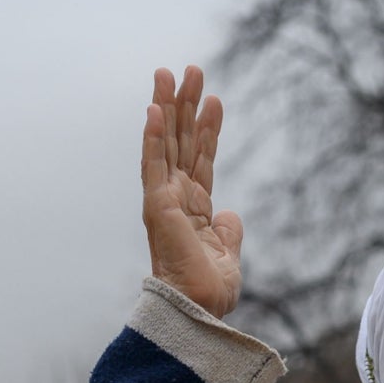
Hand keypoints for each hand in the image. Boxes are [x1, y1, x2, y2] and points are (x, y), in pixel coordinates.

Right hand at [141, 65, 243, 317]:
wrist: (199, 312)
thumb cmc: (209, 295)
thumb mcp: (228, 255)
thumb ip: (228, 231)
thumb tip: (230, 214)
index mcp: (193, 210)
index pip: (200, 159)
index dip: (207, 129)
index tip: (213, 99)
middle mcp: (175, 200)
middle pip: (180, 142)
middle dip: (185, 105)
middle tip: (190, 70)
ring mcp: (163, 201)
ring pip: (165, 144)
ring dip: (168, 107)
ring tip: (171, 72)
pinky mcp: (157, 207)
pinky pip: (154, 164)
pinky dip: (154, 136)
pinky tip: (156, 108)